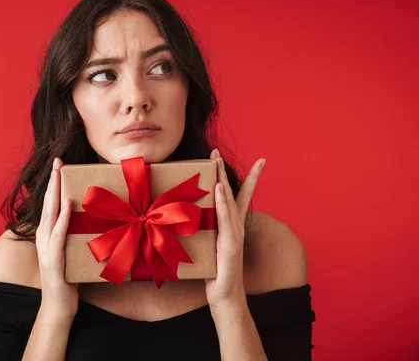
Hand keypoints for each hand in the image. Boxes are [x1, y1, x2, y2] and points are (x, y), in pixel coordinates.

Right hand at [35, 157, 77, 319]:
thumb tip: (91, 219)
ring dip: (54, 193)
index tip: (57, 165)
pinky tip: (66, 204)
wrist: (60, 306)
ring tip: (58, 174)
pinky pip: (58, 234)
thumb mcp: (72, 252)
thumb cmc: (69, 278)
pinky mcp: (52, 259)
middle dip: (52, 180)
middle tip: (57, 161)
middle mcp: (44, 237)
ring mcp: (46, 248)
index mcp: (48, 234)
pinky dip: (62, 218)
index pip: (50, 204)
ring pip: (50, 214)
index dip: (52, 183)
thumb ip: (75, 236)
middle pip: (48, 203)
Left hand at [205, 149, 265, 308]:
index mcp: (232, 225)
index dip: (251, 178)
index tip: (261, 160)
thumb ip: (205, 232)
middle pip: (233, 192)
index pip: (242, 196)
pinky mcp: (230, 244)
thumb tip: (187, 218)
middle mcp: (236, 226)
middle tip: (217, 151)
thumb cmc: (214, 272)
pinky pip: (226, 218)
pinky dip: (224, 202)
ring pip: (229, 200)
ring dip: (222, 179)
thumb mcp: (208, 246)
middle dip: (224, 171)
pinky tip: (220, 188)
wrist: (224, 295)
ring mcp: (235, 234)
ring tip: (216, 161)